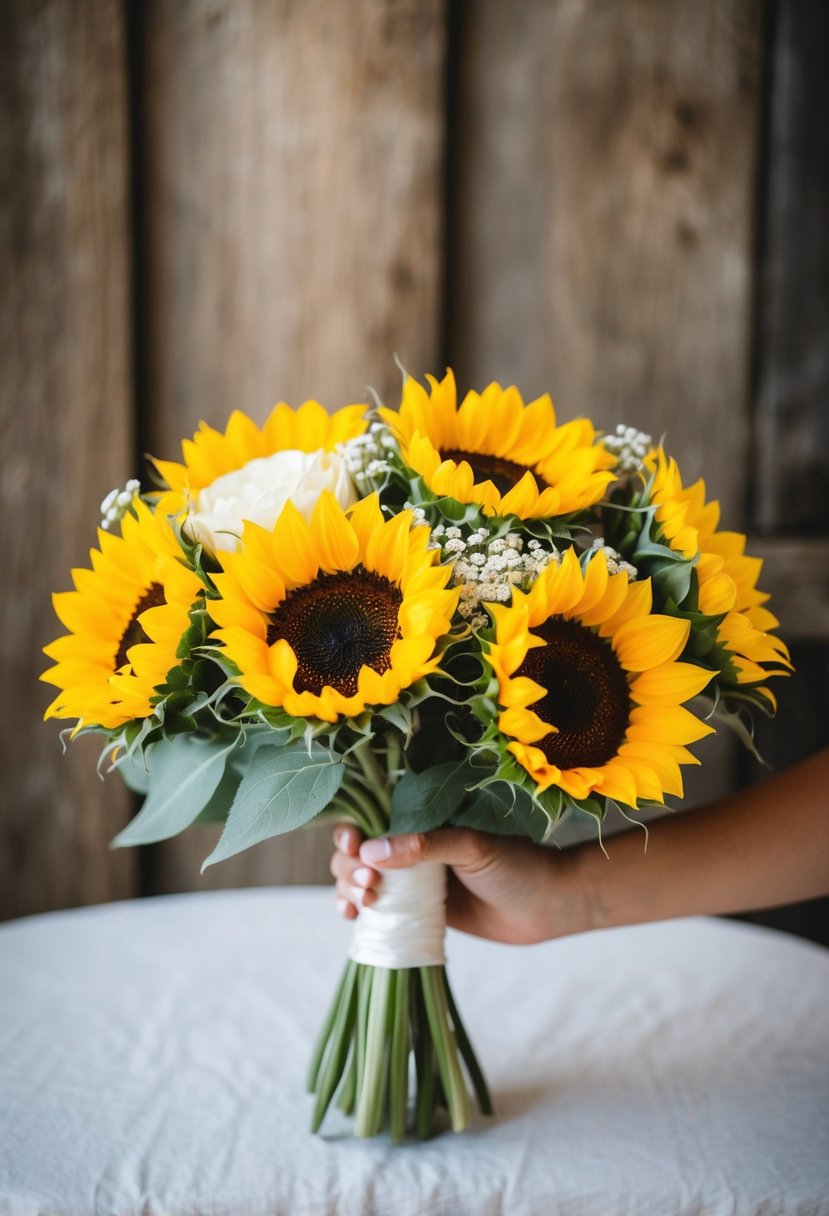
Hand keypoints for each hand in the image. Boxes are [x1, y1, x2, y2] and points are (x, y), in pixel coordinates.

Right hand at [330, 824, 588, 944]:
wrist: (548, 907)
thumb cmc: (518, 865)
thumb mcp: (473, 847)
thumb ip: (425, 846)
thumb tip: (371, 852)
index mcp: (424, 817)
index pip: (372, 816)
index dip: (352, 830)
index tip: (353, 844)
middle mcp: (413, 844)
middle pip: (356, 850)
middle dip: (349, 866)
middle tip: (369, 885)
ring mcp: (412, 879)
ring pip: (359, 879)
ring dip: (348, 889)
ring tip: (364, 903)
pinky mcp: (416, 910)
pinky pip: (377, 908)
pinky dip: (356, 911)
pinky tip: (352, 917)